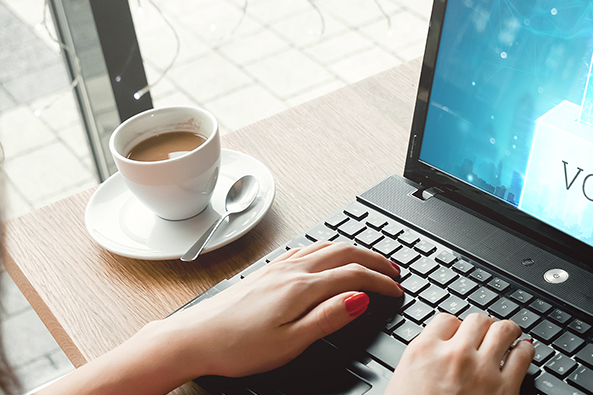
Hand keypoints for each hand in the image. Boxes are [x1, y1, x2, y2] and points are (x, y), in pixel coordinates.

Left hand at [149, 241, 403, 378]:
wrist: (194, 338)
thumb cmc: (237, 346)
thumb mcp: (291, 342)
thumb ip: (329, 318)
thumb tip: (361, 299)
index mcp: (302, 288)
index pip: (355, 275)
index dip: (381, 282)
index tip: (398, 290)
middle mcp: (291, 270)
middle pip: (344, 252)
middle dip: (374, 259)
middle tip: (394, 270)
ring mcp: (277, 267)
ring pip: (325, 246)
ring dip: (354, 250)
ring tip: (369, 260)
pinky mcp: (265, 271)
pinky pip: (306, 249)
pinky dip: (328, 249)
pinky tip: (326, 256)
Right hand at [386, 313, 534, 394]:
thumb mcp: (401, 387)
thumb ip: (419, 366)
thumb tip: (431, 360)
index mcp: (423, 352)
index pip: (446, 320)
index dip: (455, 327)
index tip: (459, 333)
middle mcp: (454, 354)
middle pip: (476, 320)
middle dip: (482, 327)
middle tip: (485, 333)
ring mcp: (482, 369)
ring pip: (502, 329)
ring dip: (507, 331)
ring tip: (510, 335)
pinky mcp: (505, 388)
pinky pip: (523, 355)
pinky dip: (525, 351)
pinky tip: (523, 352)